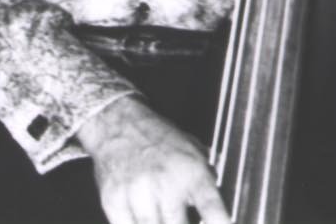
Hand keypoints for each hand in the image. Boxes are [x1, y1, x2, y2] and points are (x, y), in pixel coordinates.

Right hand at [78, 95, 230, 223]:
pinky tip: (140, 214)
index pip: (212, 211)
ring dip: (158, 222)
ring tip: (159, 211)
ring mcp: (137, 193)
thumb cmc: (156, 136)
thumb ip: (207, 179)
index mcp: (191, 173)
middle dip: (179, 222)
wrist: (116, 122)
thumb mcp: (193, 150)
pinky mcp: (113, 199)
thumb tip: (221, 204)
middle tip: (178, 216)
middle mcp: (165, 184)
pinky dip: (134, 222)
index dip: (219, 223)